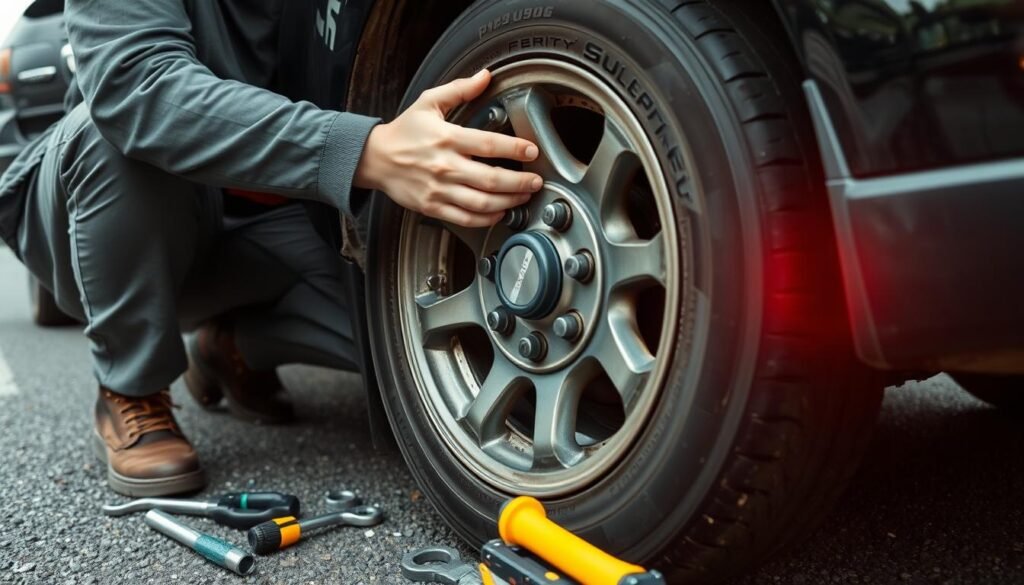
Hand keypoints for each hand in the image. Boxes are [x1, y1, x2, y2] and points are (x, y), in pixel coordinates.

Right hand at [354, 70, 542, 226]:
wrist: (374, 159)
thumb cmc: (403, 131)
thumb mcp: (428, 102)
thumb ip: (459, 89)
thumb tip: (484, 76)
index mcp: (447, 138)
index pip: (489, 144)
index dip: (515, 149)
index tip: (532, 151)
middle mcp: (445, 166)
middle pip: (491, 179)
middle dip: (520, 182)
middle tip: (536, 181)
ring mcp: (439, 190)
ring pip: (482, 203)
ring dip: (509, 202)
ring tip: (523, 196)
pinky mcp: (433, 207)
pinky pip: (465, 218)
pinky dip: (486, 219)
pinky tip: (499, 212)